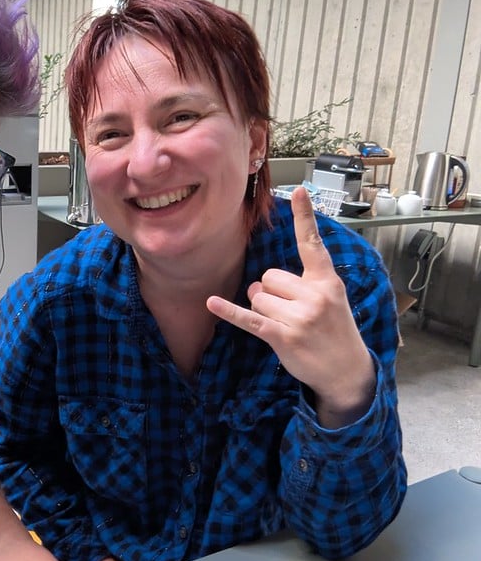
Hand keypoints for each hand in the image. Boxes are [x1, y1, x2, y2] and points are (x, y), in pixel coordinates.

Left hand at [207, 187, 374, 427]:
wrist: (347, 370)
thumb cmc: (335, 330)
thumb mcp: (332, 299)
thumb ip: (304, 283)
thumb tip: (260, 283)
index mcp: (327, 281)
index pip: (312, 243)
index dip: (304, 216)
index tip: (298, 190)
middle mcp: (314, 296)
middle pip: (268, 276)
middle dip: (270, 291)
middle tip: (289, 310)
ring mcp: (298, 318)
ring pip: (258, 297)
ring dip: (263, 310)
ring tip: (285, 323)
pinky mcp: (281, 337)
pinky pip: (248, 319)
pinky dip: (229, 312)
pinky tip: (212, 303)